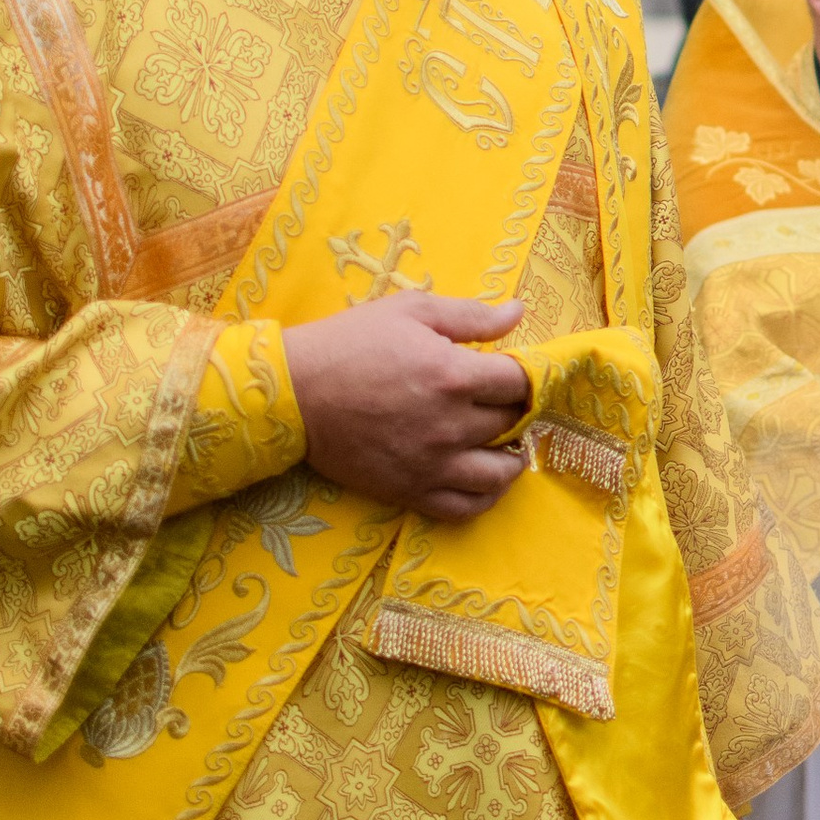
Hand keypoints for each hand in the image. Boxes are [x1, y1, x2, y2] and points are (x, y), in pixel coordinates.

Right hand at [283, 294, 533, 523]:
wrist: (293, 393)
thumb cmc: (351, 343)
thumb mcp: (411, 311)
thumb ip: (471, 316)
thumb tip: (519, 311)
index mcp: (453, 375)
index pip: (520, 381)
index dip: (525, 373)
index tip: (514, 370)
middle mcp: (450, 425)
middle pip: (512, 423)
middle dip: (516, 408)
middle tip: (503, 399)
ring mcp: (432, 464)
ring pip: (499, 474)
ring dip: (511, 456)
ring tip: (501, 440)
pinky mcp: (410, 490)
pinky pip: (465, 507)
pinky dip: (484, 495)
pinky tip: (481, 475)